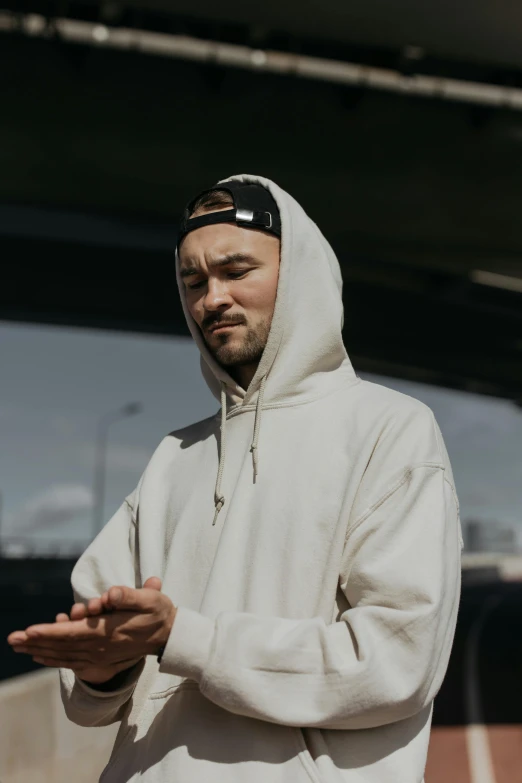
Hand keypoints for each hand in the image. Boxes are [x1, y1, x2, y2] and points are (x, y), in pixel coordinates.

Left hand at [7, 577, 175, 681]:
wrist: (169, 635)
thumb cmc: (158, 612)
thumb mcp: (150, 599)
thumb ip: (129, 595)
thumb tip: (109, 594)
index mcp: (108, 631)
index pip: (73, 633)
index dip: (50, 633)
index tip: (29, 631)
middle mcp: (100, 647)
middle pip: (62, 645)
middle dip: (36, 641)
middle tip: (13, 639)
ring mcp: (99, 655)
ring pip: (64, 655)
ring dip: (40, 650)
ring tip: (20, 646)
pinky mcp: (100, 659)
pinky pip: (71, 661)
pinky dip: (54, 659)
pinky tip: (40, 655)